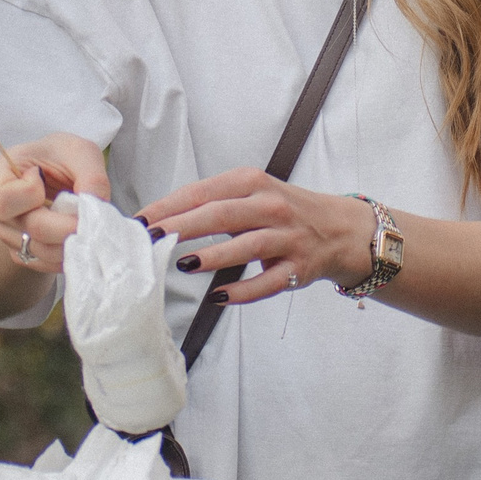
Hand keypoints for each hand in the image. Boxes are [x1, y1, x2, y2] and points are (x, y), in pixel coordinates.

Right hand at [0, 132, 108, 274]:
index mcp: (2, 176)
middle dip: (66, 226)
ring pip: (40, 252)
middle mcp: (1, 210)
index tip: (44, 177)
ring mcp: (10, 235)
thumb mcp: (81, 152)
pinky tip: (78, 239)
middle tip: (89, 218)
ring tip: (85, 225)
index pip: (3, 201)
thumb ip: (91, 177)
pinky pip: (44, 264)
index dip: (31, 195)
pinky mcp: (24, 252)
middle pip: (29, 230)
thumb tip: (94, 211)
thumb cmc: (65, 157)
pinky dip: (67, 256)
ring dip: (70, 243)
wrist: (62, 173)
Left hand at [140, 170, 374, 305]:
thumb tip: (162, 219)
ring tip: (183, 264)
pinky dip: (242, 291)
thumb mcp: (252, 193)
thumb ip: (214, 203)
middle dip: (183, 226)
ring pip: (246, 246)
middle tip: (151, 239)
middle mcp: (271, 206)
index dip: (169, 206)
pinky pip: (267, 282)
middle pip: (221, 214)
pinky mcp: (299, 268)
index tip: (141, 220)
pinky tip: (218, 297)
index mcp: (252, 182)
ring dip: (213, 256)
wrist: (340, 229)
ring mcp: (287, 238)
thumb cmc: (282, 210)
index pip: (203, 192)